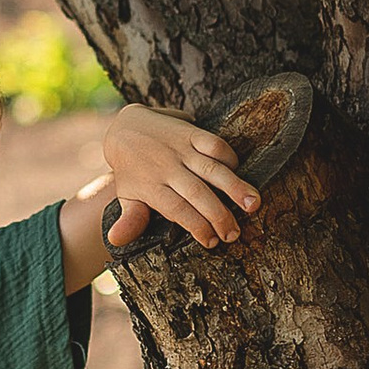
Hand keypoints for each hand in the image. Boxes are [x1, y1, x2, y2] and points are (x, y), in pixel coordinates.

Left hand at [102, 105, 261, 247]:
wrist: (126, 126)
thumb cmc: (132, 170)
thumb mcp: (126, 196)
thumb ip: (130, 219)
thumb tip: (115, 241)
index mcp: (151, 186)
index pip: (176, 209)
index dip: (196, 226)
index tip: (212, 242)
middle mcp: (166, 167)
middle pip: (197, 193)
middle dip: (218, 215)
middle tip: (234, 234)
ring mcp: (180, 149)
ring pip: (211, 169)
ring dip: (234, 187)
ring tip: (253, 204)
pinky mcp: (191, 133)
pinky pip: (214, 144)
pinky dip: (229, 157)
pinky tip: (241, 173)